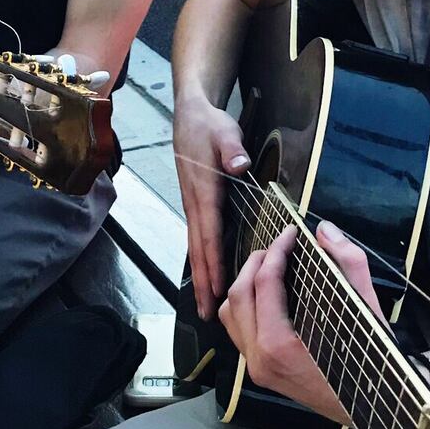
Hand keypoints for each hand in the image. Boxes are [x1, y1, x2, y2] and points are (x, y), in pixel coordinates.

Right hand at [174, 96, 251, 319]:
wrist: (191, 113)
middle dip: (203, 283)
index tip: (219, 289)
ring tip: (205, 305)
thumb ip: (232, 149)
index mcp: (204, 191)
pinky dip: (202, 261)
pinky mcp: (196, 204)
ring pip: (196, 247)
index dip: (214, 262)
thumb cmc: (210, 124)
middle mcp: (195, 203)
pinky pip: (198, 238)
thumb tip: (239, 165)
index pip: (209, 233)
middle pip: (199, 249)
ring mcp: (193, 205)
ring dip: (201, 277)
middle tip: (207, 315)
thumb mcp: (224, 130)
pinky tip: (207, 276)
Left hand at [220, 221, 384, 426]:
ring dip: (244, 284)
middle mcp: (259, 358)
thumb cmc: (374, 361)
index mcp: (278, 344)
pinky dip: (245, 306)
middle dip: (256, 262)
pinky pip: (238, 331)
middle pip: (238, 294)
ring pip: (229, 314)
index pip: (265, 281)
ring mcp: (256, 368)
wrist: (378, 410)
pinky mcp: (260, 373)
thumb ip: (347, 263)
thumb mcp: (366, 308)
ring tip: (270, 267)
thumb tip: (324, 229)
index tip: (292, 232)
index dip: (278, 249)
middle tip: (280, 246)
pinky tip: (267, 295)